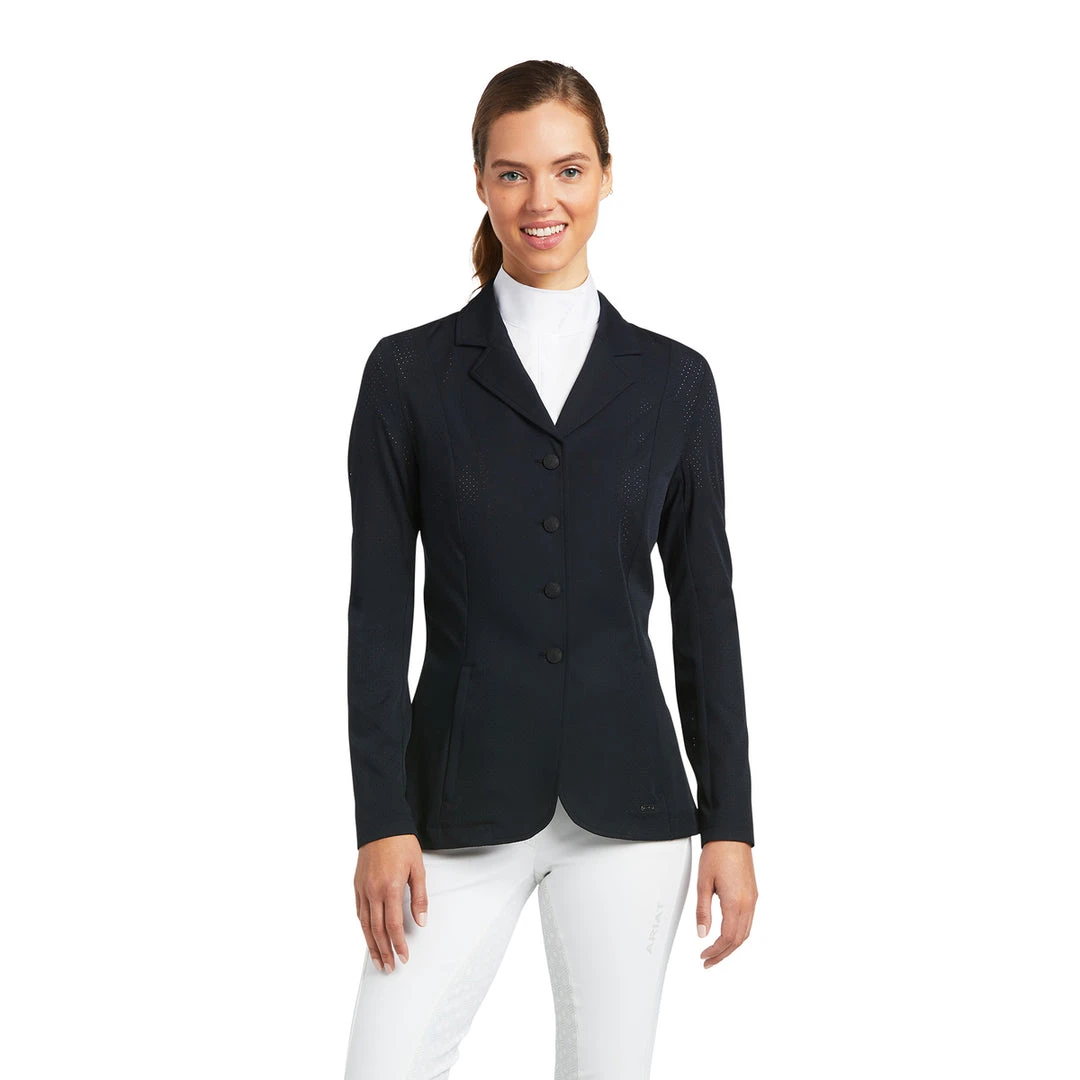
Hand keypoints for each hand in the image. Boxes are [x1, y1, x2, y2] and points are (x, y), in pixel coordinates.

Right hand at [354, 834, 427, 972]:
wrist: (381, 825)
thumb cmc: (401, 844)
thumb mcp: (418, 868)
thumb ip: (420, 897)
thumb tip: (421, 921)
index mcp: (391, 888)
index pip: (394, 925)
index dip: (398, 944)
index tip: (403, 957)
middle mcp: (373, 891)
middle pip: (377, 930)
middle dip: (384, 952)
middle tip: (390, 967)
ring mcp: (363, 889)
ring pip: (365, 925)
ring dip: (372, 946)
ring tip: (378, 961)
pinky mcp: (357, 886)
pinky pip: (359, 912)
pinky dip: (363, 928)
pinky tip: (368, 937)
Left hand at [696, 840, 756, 968]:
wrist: (731, 835)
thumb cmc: (717, 854)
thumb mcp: (703, 883)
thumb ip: (702, 911)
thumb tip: (702, 933)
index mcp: (735, 902)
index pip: (727, 938)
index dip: (715, 951)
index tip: (704, 956)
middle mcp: (748, 903)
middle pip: (738, 940)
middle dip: (723, 954)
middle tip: (708, 962)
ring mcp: (753, 899)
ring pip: (745, 932)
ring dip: (731, 946)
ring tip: (716, 953)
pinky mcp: (753, 894)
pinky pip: (748, 921)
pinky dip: (738, 934)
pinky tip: (728, 935)